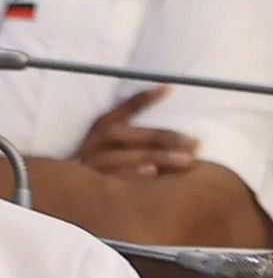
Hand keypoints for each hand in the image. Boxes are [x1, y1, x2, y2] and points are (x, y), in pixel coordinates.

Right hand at [71, 89, 199, 179]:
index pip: (124, 110)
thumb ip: (143, 129)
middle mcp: (96, 143)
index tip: (168, 88)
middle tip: (195, 143)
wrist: (73, 189)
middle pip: (130, 135)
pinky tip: (152, 172)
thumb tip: (175, 108)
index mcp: (103, 128)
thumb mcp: (118, 139)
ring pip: (126, 157)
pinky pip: (116, 180)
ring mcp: (93, 164)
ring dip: (157, 157)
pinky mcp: (95, 184)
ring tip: (185, 159)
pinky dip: (133, 175)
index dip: (143, 99)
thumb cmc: (107, 159)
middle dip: (164, 138)